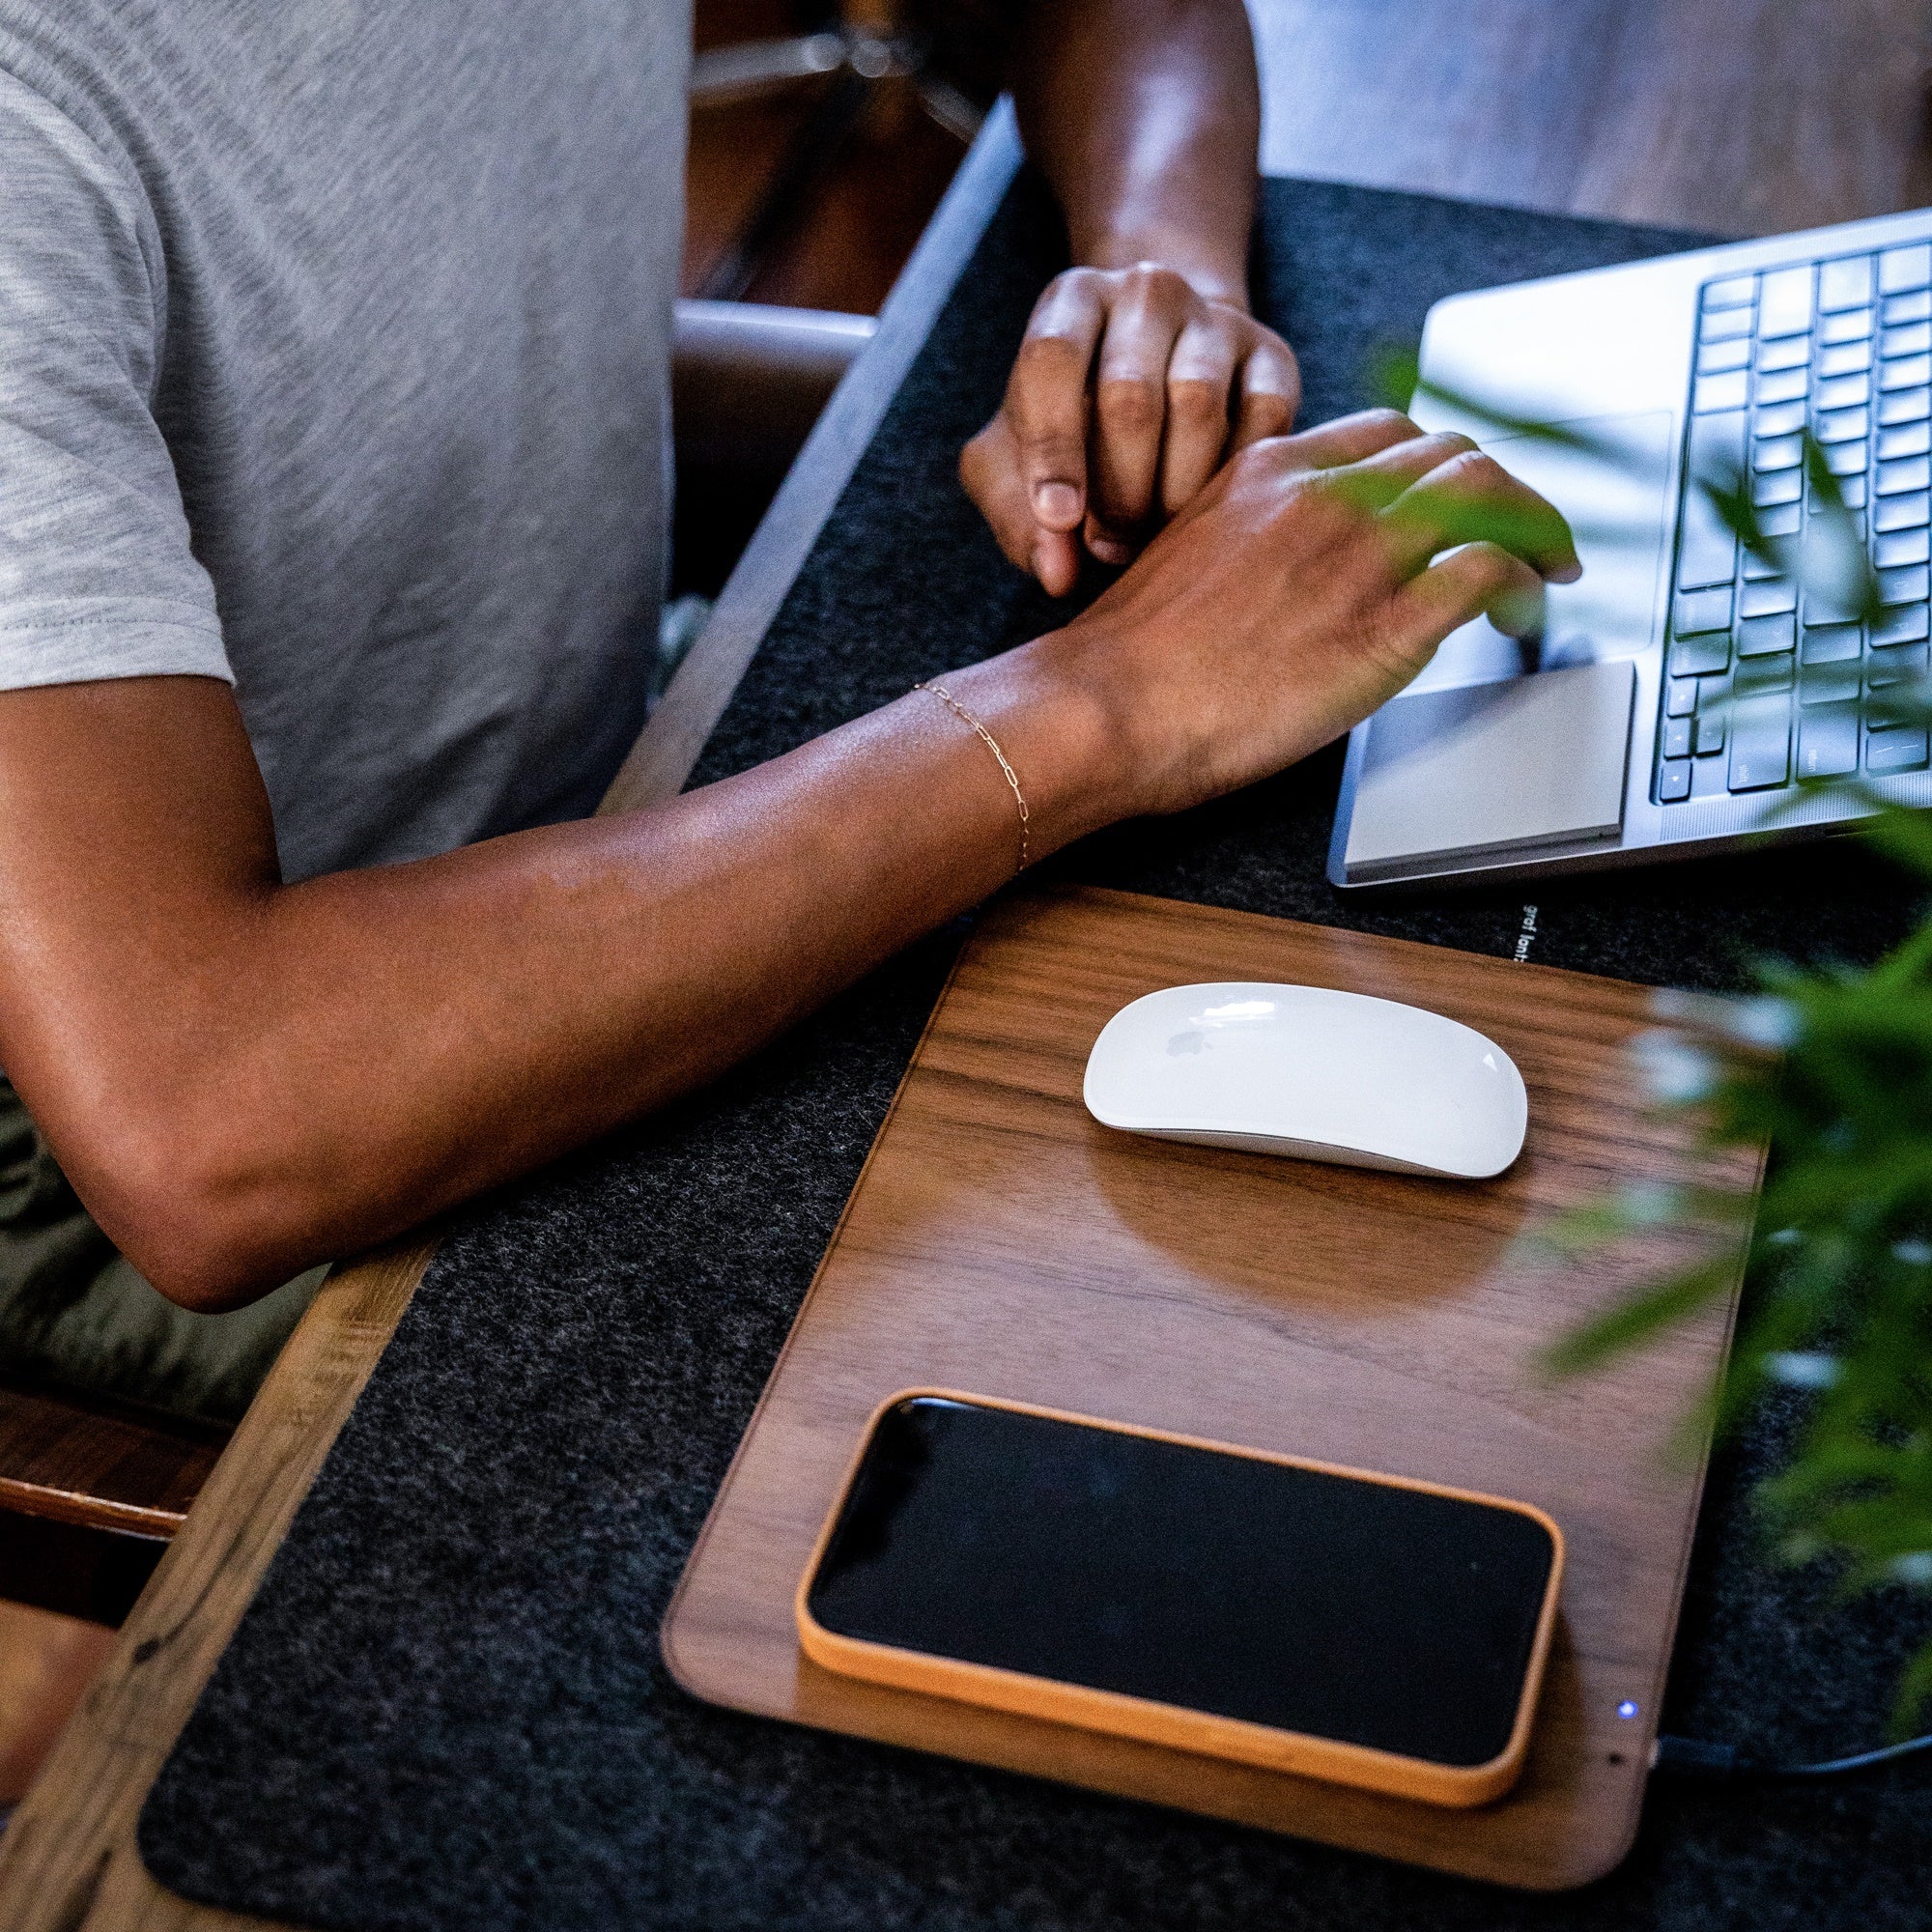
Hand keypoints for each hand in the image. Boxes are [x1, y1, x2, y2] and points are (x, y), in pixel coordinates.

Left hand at [959, 263, 1300, 596]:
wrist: (1160, 365)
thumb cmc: (1073, 424)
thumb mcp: (1016, 462)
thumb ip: (1018, 516)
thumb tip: (1057, 574)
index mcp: (1071, 300)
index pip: (1052, 360)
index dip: (1052, 447)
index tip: (1060, 520)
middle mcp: (1146, 292)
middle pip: (1130, 395)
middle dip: (1117, 489)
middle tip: (1109, 542)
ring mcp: (1217, 318)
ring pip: (1198, 408)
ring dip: (1172, 494)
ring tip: (1152, 532)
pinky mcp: (1272, 357)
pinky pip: (1262, 422)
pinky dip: (1232, 479)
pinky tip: (1206, 507)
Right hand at [1002, 410, 1581, 820]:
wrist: (1108, 705)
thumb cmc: (1135, 658)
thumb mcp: (1190, 554)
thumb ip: (1254, 534)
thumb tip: (1295, 562)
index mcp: (1273, 469)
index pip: (1393, 433)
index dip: (1442, 464)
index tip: (1458, 502)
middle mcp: (1327, 494)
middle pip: (1454, 452)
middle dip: (1502, 490)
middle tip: (1521, 535)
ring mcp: (1361, 555)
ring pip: (1490, 492)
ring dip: (1534, 525)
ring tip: (1547, 566)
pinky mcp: (1388, 625)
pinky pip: (1492, 570)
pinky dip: (1526, 582)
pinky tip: (1523, 611)